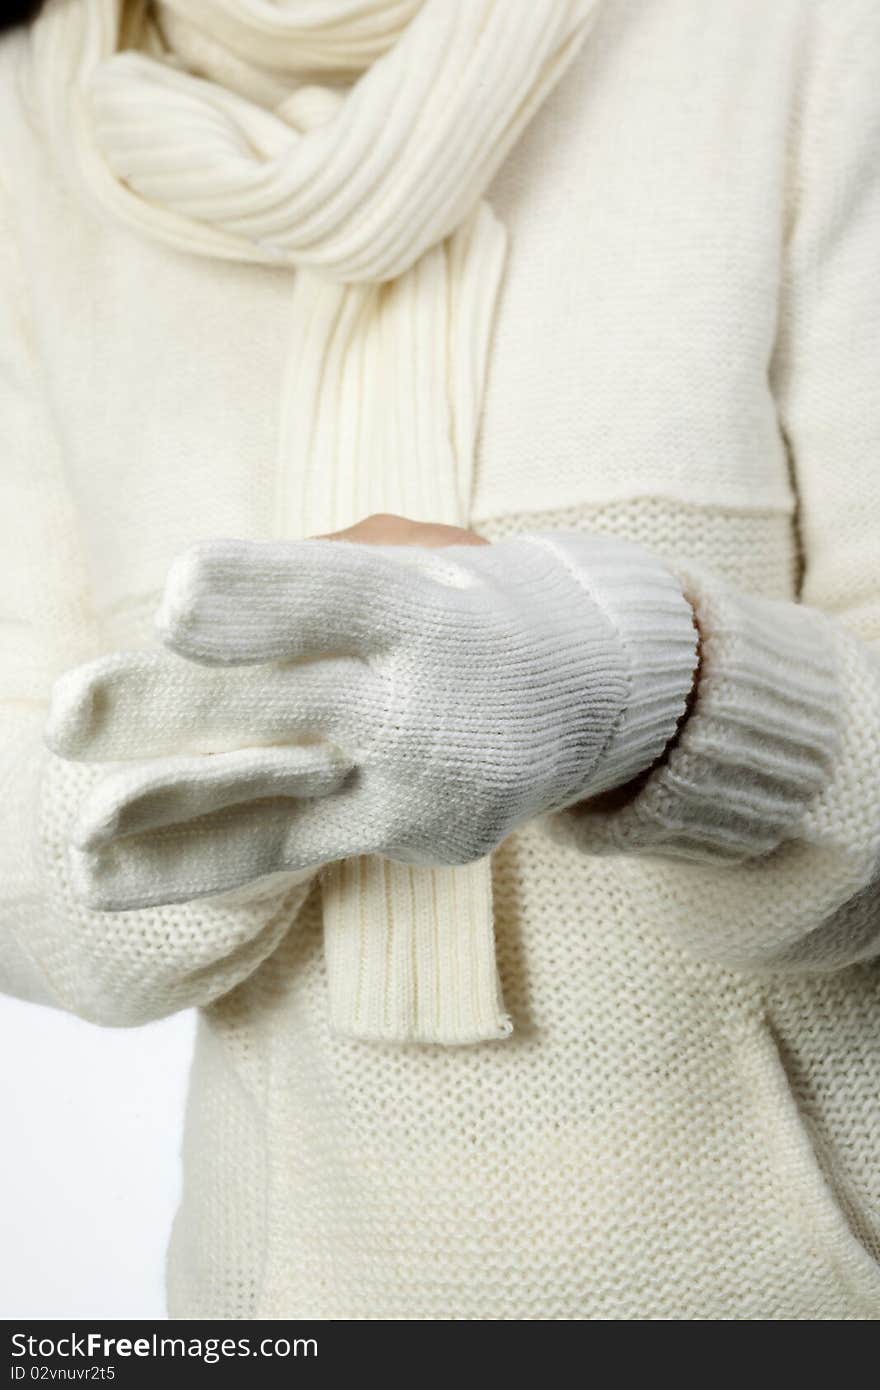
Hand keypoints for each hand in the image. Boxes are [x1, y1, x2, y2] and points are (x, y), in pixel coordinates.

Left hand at [46, 518, 696, 909]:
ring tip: (81, 838)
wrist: (597, 687)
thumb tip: (185, 621)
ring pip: (281, 795)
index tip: (177, 594)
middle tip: (69, 712)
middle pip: (294, 700)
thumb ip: (309, 573)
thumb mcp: (416, 553)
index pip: (340, 596)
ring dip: (175, 814)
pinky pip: (287, 847)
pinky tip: (107, 878)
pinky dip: (192, 863)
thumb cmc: (473, 599)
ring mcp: (421, 783)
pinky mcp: (410, 838)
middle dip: (180, 708)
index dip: (263, 598)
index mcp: (431, 604)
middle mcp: (431, 700)